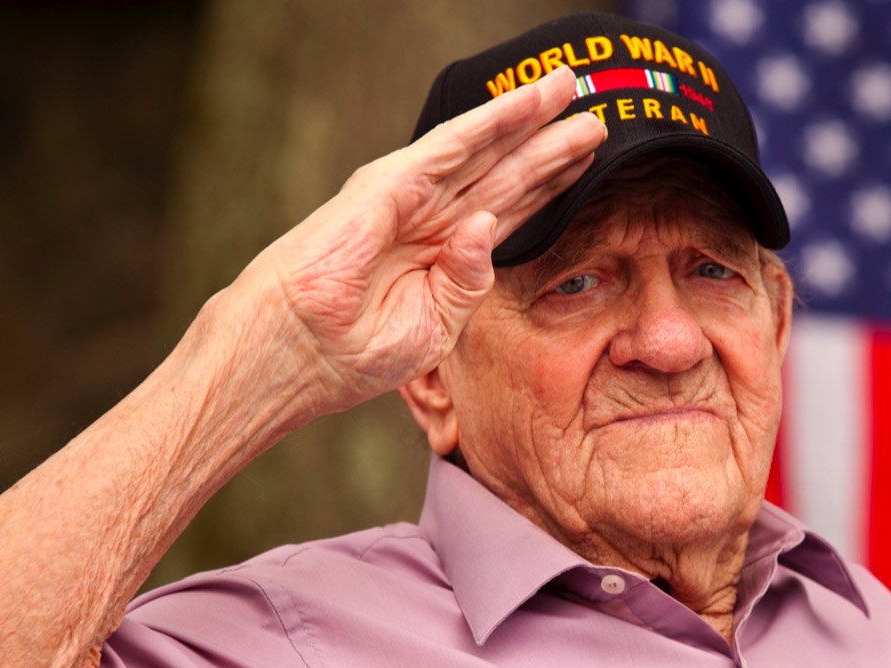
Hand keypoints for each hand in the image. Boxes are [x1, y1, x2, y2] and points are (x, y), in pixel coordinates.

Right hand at [233, 66, 602, 415]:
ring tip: (566, 88)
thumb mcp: (433, 327)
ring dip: (526, 118)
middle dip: (550, 143)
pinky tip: (521, 104)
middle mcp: (432, 219)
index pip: (510, 209)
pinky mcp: (387, 186)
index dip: (550, 182)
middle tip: (596, 116)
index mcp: (444, 255)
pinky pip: (447, 147)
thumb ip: (469, 281)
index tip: (590, 161)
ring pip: (483, 149)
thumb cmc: (351, 354)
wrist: (293, 356)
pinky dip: (486, 122)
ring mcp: (409, 198)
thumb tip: (489, 225)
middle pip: (506, 171)